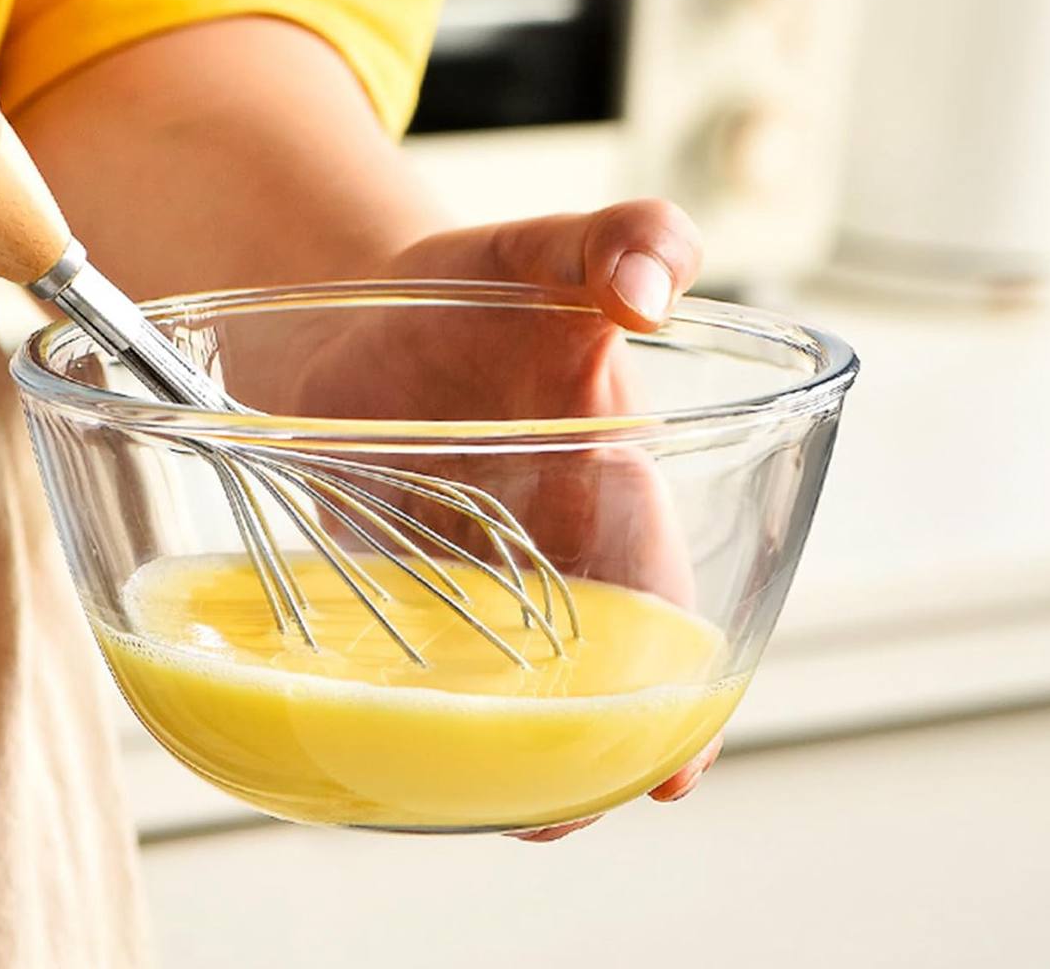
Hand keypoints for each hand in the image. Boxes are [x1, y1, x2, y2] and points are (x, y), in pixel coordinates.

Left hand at [284, 199, 721, 833]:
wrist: (367, 312)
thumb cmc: (477, 289)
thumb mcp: (547, 250)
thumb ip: (626, 236)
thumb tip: (658, 285)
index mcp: (609, 488)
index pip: (664, 601)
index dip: (682, 691)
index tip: (678, 770)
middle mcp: (545, 552)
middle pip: (587, 678)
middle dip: (586, 751)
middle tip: (552, 814)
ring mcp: (463, 579)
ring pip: (496, 689)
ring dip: (495, 749)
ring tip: (470, 800)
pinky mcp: (384, 587)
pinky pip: (403, 663)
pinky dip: (402, 704)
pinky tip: (377, 736)